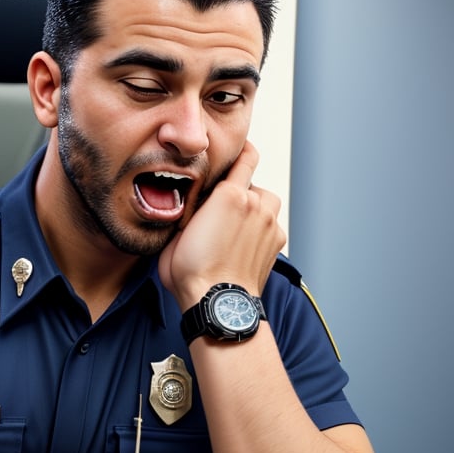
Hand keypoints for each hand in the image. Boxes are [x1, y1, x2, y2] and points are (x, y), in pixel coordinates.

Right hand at [158, 141, 284, 308]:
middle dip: (240, 193)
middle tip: (222, 212)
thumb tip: (193, 206)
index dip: (243, 151)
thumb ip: (191, 211)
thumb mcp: (177, 233)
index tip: (241, 150)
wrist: (217, 302)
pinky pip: (272, 225)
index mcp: (228, 195)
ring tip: (236, 228)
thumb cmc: (190, 272)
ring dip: (254, 209)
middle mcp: (255, 204)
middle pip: (254, 185)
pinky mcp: (277, 242)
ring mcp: (269, 223)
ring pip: (266, 204)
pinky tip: (244, 245)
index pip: (246, 158)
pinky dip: (261, 230)